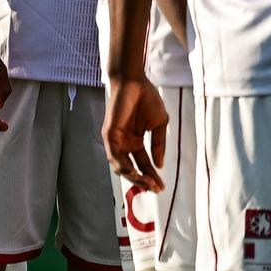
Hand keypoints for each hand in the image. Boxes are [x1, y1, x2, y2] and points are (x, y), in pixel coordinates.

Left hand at [104, 75, 168, 189]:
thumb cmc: (147, 98)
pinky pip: (113, 155)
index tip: (162, 187)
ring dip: (134, 177)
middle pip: (132, 170)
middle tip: (155, 188)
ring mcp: (116, 141)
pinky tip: (133, 172)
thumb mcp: (159, 124)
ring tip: (147, 183)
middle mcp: (125, 144)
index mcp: (136, 143)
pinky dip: (122, 165)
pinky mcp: (109, 134)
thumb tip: (160, 164)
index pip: (143, 165)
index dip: (152, 177)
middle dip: (143, 181)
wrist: (134, 81)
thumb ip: (159, 144)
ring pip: (121, 166)